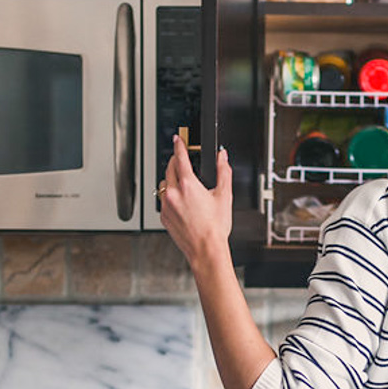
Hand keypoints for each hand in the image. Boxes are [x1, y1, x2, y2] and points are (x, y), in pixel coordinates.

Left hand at [159, 131, 231, 270]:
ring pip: (163, 184)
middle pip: (169, 168)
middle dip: (174, 161)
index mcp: (188, 185)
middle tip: (181, 160)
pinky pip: (163, 200)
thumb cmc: (215, 227)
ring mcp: (166, 206)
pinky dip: (169, 197)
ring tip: (182, 184)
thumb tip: (222, 157)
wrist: (206, 249)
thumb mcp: (224, 195)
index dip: (179, 145)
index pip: (180, 157)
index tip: (177, 139)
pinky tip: (181, 202)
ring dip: (170, 179)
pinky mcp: (164, 217)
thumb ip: (223, 171)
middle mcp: (174, 193)